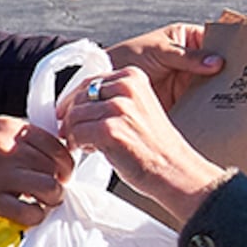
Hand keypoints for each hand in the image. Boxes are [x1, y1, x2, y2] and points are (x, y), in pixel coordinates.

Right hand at [0, 115, 74, 224]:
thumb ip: (21, 138)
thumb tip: (49, 155)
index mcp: (11, 129)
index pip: (55, 145)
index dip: (65, 161)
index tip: (63, 171)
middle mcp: (9, 151)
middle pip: (54, 168)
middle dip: (60, 181)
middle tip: (54, 189)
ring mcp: (1, 176)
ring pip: (48, 189)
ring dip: (52, 199)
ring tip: (45, 202)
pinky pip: (28, 212)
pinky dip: (35, 215)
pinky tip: (29, 213)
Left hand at [56, 67, 231, 227]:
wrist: (175, 170)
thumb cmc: (154, 146)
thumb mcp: (137, 108)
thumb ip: (110, 99)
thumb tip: (72, 103)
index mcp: (132, 76)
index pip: (88, 83)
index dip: (75, 103)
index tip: (73, 118)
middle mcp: (125, 87)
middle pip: (78, 99)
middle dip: (74, 119)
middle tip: (81, 136)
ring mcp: (118, 108)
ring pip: (74, 116)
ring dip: (76, 134)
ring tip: (92, 144)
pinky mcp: (110, 129)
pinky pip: (76, 133)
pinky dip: (79, 145)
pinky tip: (94, 151)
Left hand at [102, 25, 224, 108]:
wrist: (105, 86)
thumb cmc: (127, 58)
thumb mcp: (158, 51)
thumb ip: (186, 56)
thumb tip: (217, 62)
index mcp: (188, 38)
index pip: (218, 40)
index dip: (233, 48)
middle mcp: (193, 59)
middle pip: (221, 65)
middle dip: (233, 74)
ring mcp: (189, 81)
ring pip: (215, 86)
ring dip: (224, 93)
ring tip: (238, 100)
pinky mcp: (184, 101)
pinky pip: (202, 104)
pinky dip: (210, 109)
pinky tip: (220, 113)